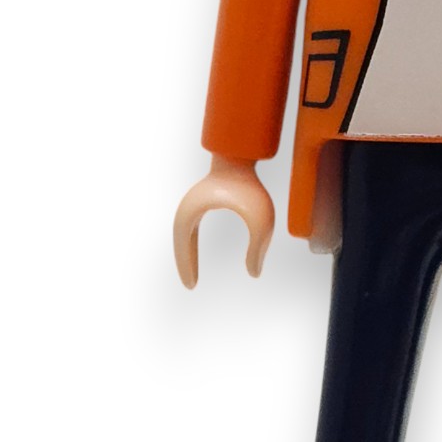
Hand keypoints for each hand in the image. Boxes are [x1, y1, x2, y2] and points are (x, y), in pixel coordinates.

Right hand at [173, 155, 274, 285]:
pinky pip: (190, 229)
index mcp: (192, 212)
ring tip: (192, 275)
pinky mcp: (200, 201)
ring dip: (186, 255)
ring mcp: (192, 203)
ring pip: (183, 237)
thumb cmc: (250, 185)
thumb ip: (258, 247)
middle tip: (190, 286)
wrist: (241, 154)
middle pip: (180, 243)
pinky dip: (190, 245)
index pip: (184, 246)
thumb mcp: (260, 219)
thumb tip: (255, 273)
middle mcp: (187, 208)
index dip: (187, 266)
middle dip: (185, 264)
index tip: (192, 286)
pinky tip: (195, 255)